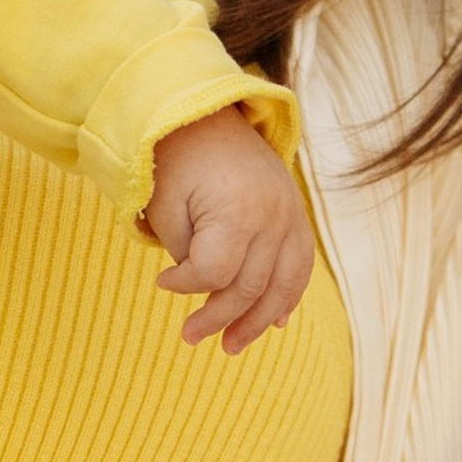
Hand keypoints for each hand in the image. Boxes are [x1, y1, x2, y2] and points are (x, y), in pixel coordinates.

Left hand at [143, 106, 315, 352]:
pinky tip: (276, 323)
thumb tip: (206, 290)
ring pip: (283, 284)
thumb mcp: (165, 206)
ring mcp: (291, 215)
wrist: (206, 115)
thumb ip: (186, 254)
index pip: (215, 272)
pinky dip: (287, 296)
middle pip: (250, 286)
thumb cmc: (174, 162)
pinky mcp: (296, 214)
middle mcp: (273, 215)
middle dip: (218, 317)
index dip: (186, 285)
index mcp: (237, 210)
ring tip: (232, 346)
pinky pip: (300, 265)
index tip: (161, 281)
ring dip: (258, 321)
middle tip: (189, 336)